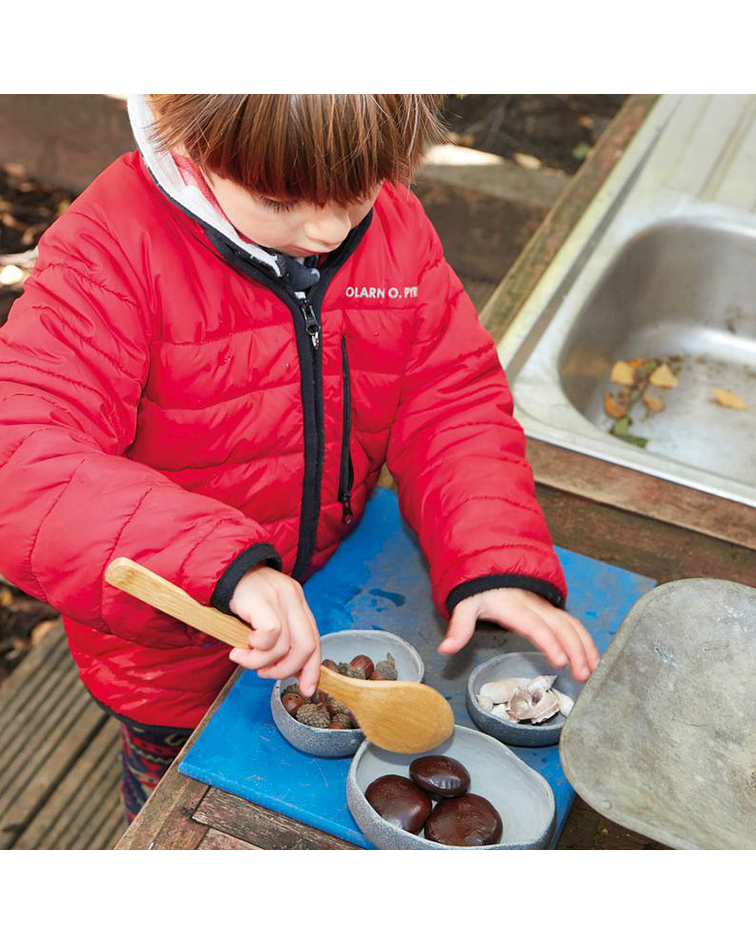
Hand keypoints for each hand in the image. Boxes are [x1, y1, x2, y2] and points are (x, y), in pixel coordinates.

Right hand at [227, 565, 320, 695]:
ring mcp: (279, 596)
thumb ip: (277, 637)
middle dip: (286, 670)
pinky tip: (239, 648)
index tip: (307, 689)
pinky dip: (255, 650)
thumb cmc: (237, 599)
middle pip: (306, 646)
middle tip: (264, 674)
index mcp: (298, 603)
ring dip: (261, 662)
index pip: (314, 641)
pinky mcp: (261, 598)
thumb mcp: (263, 617)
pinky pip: (270, 634)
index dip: (312, 669)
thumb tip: (285, 670)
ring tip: (242, 658)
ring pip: (283, 646)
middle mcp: (293, 597)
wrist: (216, 570)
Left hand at [439, 587, 599, 682]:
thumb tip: (445, 649)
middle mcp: (535, 606)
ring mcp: (546, 608)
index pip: (535, 626)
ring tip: (595, 672)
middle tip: (583, 676)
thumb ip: (459, 627)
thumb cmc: (480, 591)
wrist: (491, 569)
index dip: (549, 643)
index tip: (561, 662)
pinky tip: (594, 660)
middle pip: (560, 627)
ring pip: (572, 625)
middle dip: (575, 650)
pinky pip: (573, 625)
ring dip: (586, 647)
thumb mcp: (465, 606)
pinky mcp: (552, 611)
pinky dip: (586, 641)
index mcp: (514, 606)